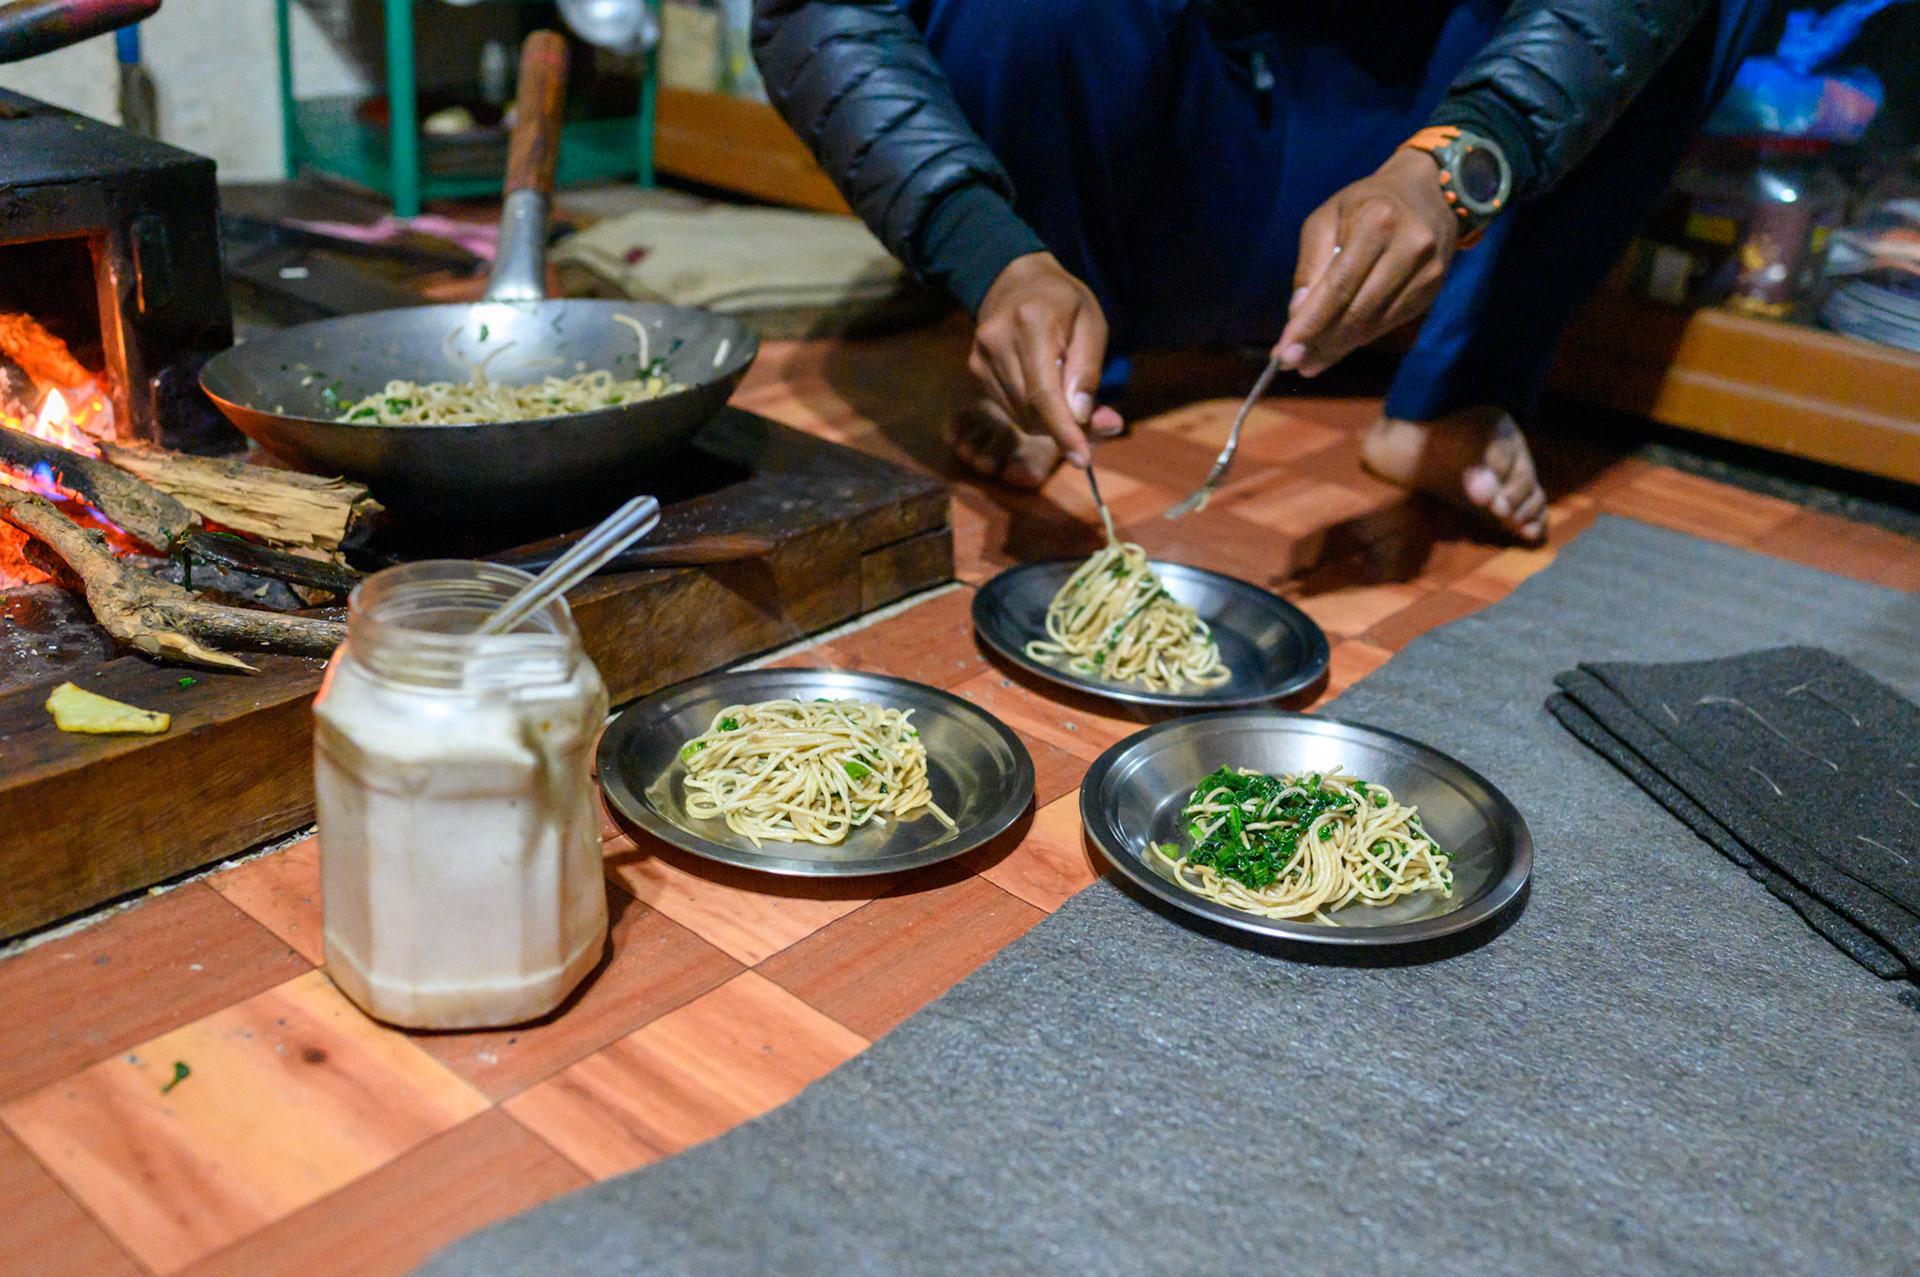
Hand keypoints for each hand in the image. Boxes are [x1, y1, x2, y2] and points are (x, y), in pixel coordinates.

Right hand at [971, 251, 1123, 468]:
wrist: (1015, 279)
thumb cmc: (1063, 301)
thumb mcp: (1092, 323)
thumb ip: (1088, 371)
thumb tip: (1080, 418)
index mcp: (1030, 323)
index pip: (1044, 392)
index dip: (1064, 431)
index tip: (1083, 459)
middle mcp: (997, 342)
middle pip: (1031, 410)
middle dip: (1066, 426)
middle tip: (1100, 423)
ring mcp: (980, 357)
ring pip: (1020, 415)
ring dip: (1051, 421)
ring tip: (1073, 398)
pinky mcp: (975, 369)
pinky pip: (1010, 408)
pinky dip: (1034, 411)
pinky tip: (1047, 390)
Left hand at [1274, 148, 1459, 376]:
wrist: (1429, 191)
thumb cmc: (1365, 204)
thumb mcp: (1326, 218)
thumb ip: (1310, 265)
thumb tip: (1298, 315)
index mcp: (1377, 223)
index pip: (1338, 287)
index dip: (1309, 324)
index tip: (1283, 352)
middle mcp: (1408, 247)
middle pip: (1357, 312)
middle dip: (1320, 342)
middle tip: (1291, 362)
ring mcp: (1427, 271)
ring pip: (1374, 324)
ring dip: (1338, 347)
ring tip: (1309, 361)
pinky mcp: (1434, 289)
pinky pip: (1389, 323)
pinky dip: (1360, 339)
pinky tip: (1338, 346)